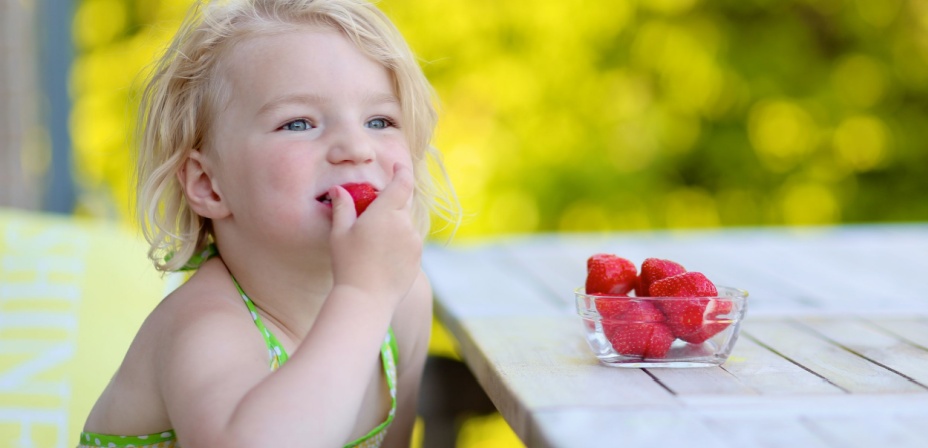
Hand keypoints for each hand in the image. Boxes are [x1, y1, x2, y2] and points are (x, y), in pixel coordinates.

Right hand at [328, 164, 422, 304]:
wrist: (367, 299)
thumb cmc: (348, 264)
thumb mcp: (339, 233)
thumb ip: (342, 207)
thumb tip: (338, 189)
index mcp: (386, 212)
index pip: (401, 182)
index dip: (401, 171)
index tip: (396, 166)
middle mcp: (405, 224)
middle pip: (402, 204)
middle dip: (390, 204)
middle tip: (370, 216)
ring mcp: (414, 241)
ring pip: (406, 224)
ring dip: (394, 225)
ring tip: (373, 243)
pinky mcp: (418, 257)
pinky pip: (410, 241)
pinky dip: (399, 242)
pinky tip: (382, 257)